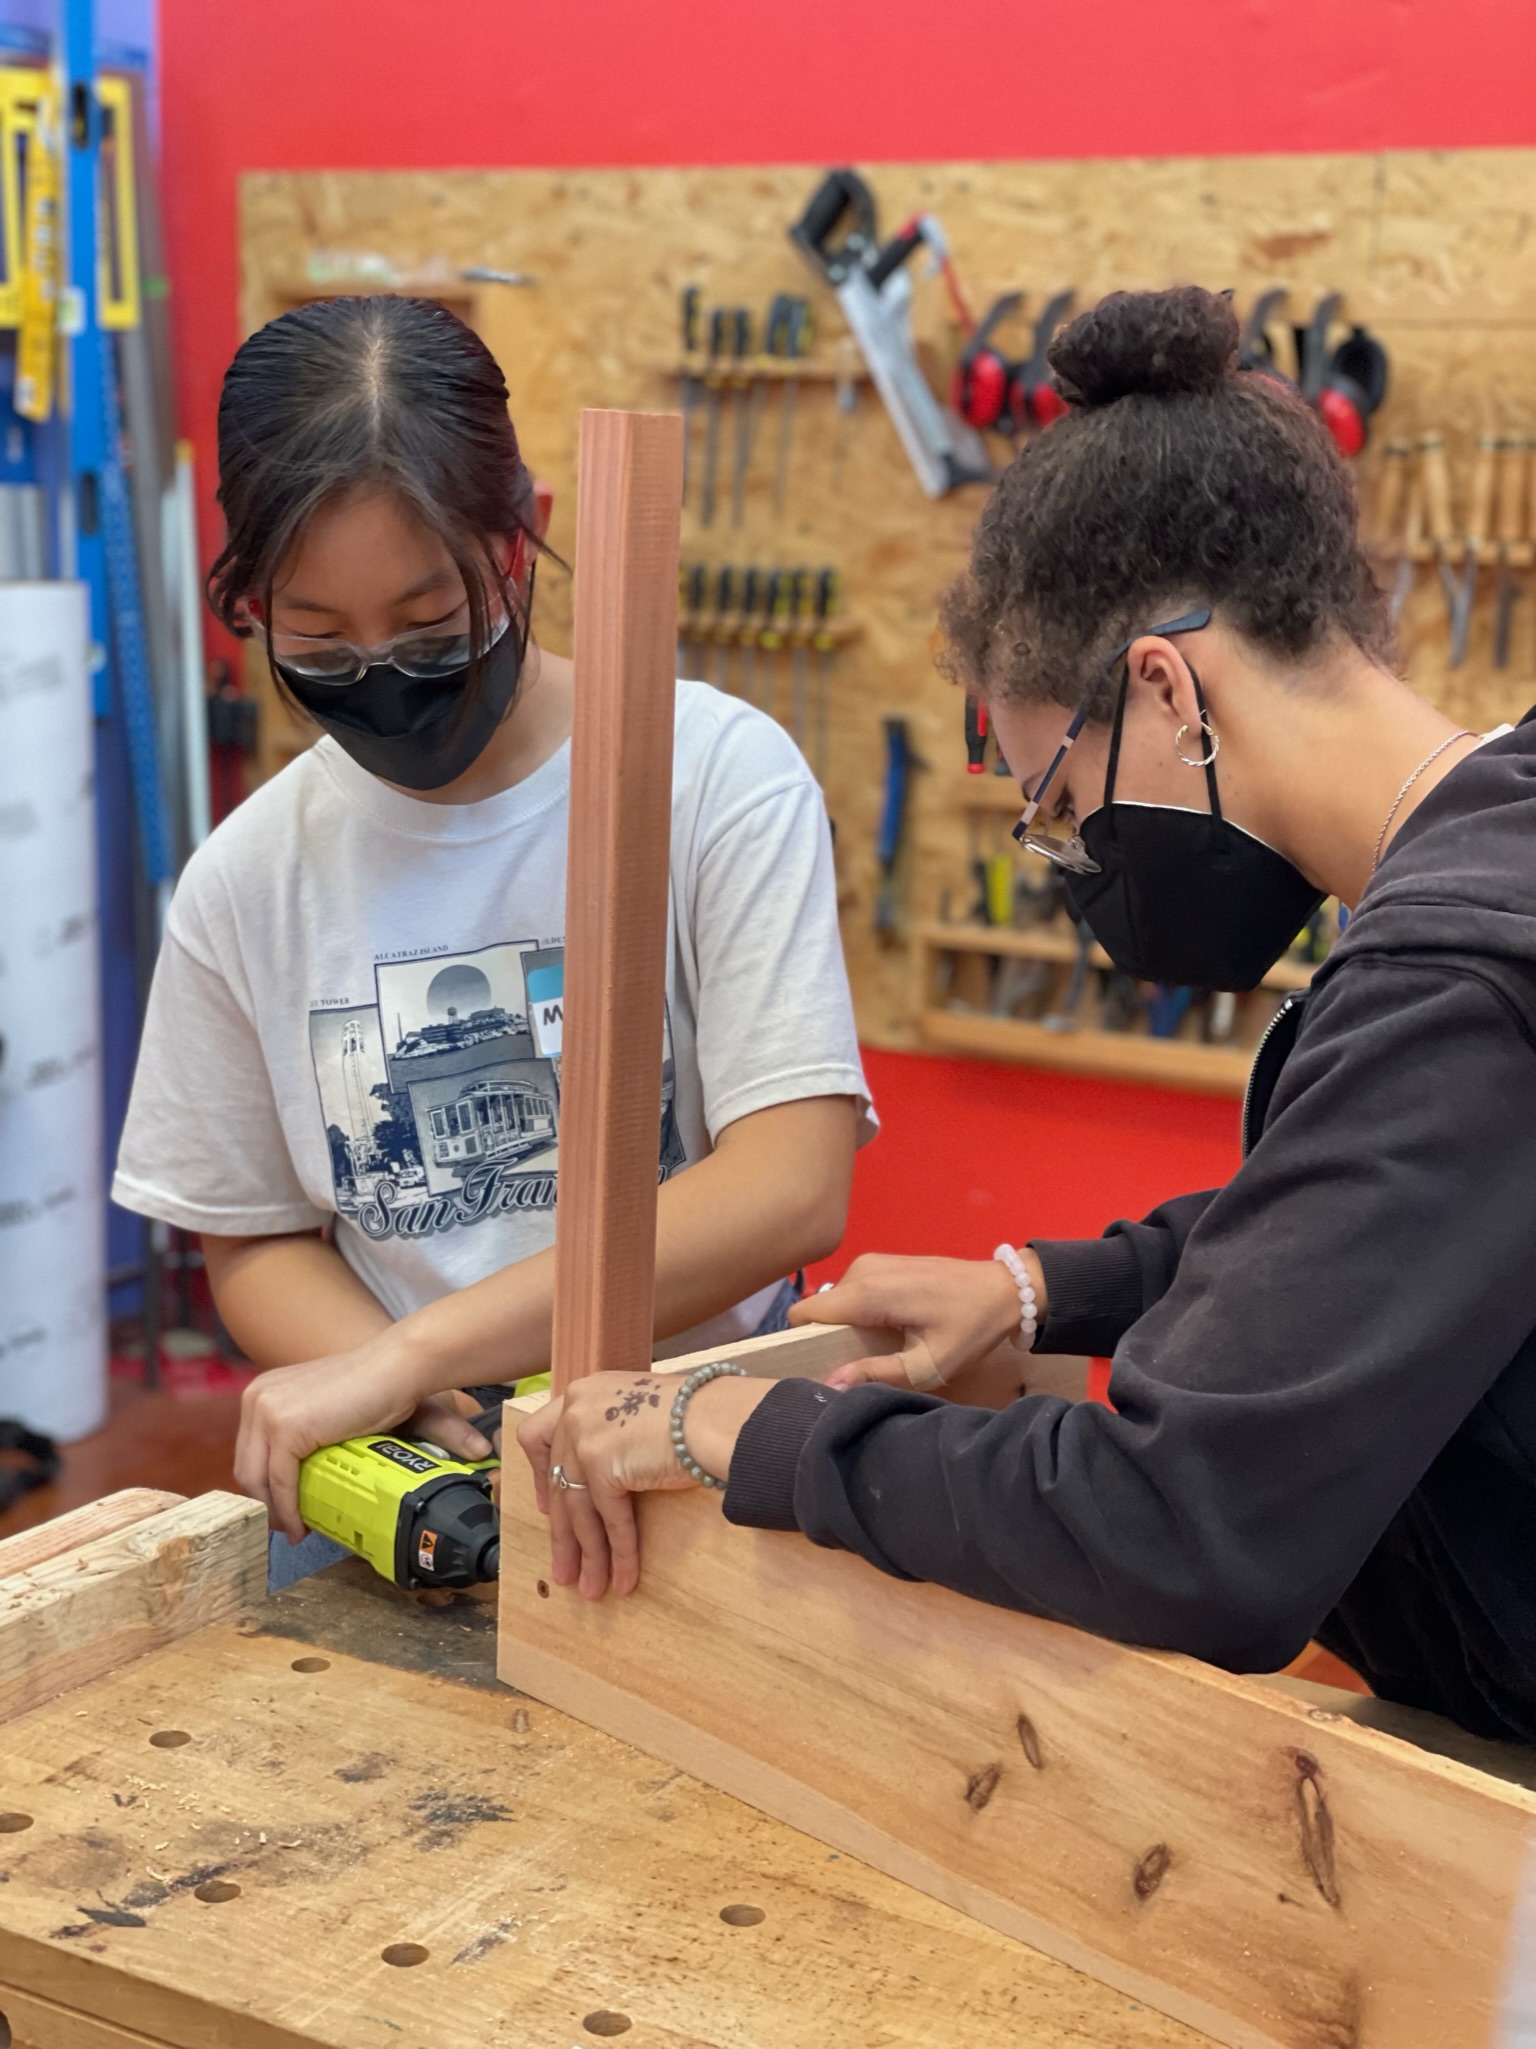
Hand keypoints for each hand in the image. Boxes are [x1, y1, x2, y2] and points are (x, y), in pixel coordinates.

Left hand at [235, 1339, 494, 1542]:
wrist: (394, 1369)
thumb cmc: (371, 1387)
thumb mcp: (320, 1406)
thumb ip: (300, 1427)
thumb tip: (295, 1474)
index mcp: (260, 1392)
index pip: (248, 1452)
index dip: (261, 1486)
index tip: (279, 1511)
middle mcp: (256, 1399)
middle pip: (246, 1468)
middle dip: (264, 1503)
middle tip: (286, 1528)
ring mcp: (268, 1412)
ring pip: (258, 1480)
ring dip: (274, 1513)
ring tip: (294, 1531)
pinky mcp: (286, 1429)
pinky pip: (281, 1482)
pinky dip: (289, 1510)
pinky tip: (300, 1527)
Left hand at [516, 1370, 771, 1599]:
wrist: (716, 1415)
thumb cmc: (693, 1413)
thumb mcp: (636, 1411)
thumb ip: (611, 1433)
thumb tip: (600, 1481)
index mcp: (582, 1393)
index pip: (537, 1437)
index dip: (539, 1477)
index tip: (545, 1507)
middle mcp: (575, 1410)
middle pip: (560, 1484)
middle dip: (564, 1536)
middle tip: (565, 1570)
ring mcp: (584, 1436)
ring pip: (578, 1510)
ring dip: (588, 1555)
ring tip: (592, 1589)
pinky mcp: (601, 1463)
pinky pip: (608, 1520)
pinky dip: (618, 1552)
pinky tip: (624, 1577)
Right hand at [789, 1252, 1037, 1392]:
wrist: (1005, 1290)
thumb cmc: (970, 1328)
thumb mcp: (928, 1364)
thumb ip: (877, 1374)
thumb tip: (829, 1386)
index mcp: (867, 1293)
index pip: (804, 1314)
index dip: (801, 1344)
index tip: (814, 1370)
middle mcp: (860, 1270)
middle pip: (818, 1312)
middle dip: (827, 1341)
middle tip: (855, 1368)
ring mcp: (870, 1262)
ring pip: (834, 1304)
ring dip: (846, 1329)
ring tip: (875, 1352)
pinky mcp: (881, 1263)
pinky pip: (851, 1294)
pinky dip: (859, 1315)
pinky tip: (886, 1333)